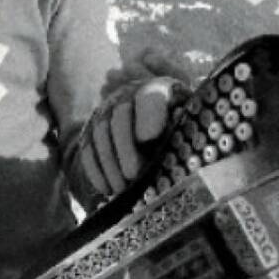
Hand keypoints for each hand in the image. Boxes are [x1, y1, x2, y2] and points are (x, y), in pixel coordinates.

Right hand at [78, 79, 179, 198]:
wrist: (158, 134)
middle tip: (133, 175)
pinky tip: (107, 189)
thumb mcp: (190, 128)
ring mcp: (106, 111)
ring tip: (122, 188)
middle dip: (125, 147)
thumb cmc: (181, 134)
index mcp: (161, 90)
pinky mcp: (90, 131)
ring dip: (110, 163)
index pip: (150, 96)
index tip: (150, 138)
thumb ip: (189, 126)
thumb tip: (182, 119)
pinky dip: (95, 170)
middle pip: (120, 115)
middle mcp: (129, 94)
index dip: (148, 116)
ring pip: (100, 133)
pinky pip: (87, 149)